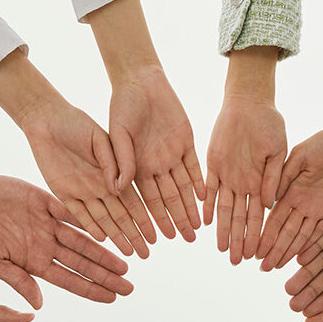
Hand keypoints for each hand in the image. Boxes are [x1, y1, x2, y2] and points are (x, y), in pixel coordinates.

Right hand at [0, 172, 132, 308]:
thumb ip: (18, 281)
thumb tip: (39, 307)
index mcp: (33, 263)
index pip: (69, 280)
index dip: (91, 289)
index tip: (112, 299)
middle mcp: (45, 245)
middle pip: (83, 263)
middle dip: (106, 275)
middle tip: (130, 287)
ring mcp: (48, 224)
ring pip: (84, 240)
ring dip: (104, 252)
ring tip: (126, 264)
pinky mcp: (47, 201)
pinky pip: (73, 212)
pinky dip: (90, 220)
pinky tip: (110, 229)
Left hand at [24, 101, 155, 257]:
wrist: (49, 120)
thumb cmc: (77, 123)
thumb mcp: (99, 139)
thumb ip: (111, 162)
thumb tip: (120, 186)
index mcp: (113, 172)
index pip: (133, 201)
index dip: (145, 219)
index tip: (157, 235)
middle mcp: (101, 186)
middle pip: (121, 216)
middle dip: (134, 235)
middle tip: (147, 254)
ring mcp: (82, 191)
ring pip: (102, 219)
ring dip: (116, 236)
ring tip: (129, 253)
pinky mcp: (63, 192)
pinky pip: (78, 214)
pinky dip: (89, 226)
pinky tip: (102, 239)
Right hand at [109, 66, 204, 240]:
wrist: (140, 80)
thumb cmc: (122, 106)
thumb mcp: (117, 133)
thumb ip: (121, 160)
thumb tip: (119, 189)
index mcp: (136, 167)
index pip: (147, 200)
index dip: (153, 220)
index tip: (158, 239)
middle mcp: (155, 166)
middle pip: (168, 199)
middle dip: (176, 220)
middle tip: (184, 240)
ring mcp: (171, 155)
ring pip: (183, 187)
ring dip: (189, 207)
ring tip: (197, 228)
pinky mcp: (186, 142)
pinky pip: (195, 167)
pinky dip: (200, 183)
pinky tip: (205, 200)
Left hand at [205, 94, 285, 262]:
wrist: (249, 103)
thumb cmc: (269, 123)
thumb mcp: (277, 150)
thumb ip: (274, 177)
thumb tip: (271, 204)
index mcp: (261, 183)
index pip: (258, 216)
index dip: (257, 235)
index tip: (257, 254)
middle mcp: (243, 184)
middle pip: (238, 218)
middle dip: (238, 240)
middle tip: (236, 261)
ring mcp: (227, 176)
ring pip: (222, 209)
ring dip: (221, 229)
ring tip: (221, 249)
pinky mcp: (212, 164)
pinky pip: (207, 188)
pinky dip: (205, 204)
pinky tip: (204, 222)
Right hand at [258, 128, 322, 269]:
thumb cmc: (322, 143)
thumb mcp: (300, 157)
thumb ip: (284, 176)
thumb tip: (268, 199)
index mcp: (289, 191)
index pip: (274, 219)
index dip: (264, 235)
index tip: (254, 250)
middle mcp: (301, 204)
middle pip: (285, 232)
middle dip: (274, 250)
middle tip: (263, 268)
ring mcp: (318, 210)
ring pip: (301, 236)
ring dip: (289, 252)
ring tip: (277, 267)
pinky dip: (313, 246)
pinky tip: (302, 260)